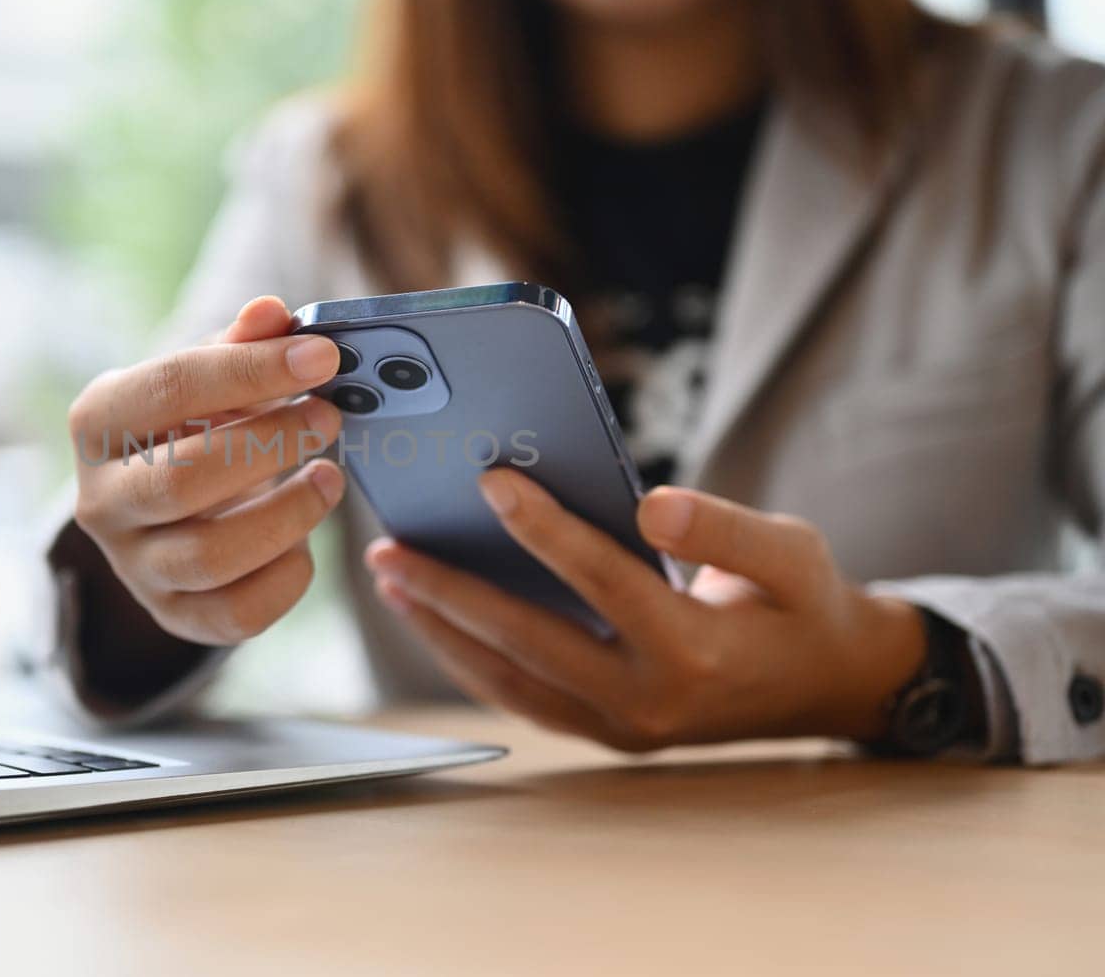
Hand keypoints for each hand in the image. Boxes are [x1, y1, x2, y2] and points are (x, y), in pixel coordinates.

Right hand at [68, 296, 345, 646]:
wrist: (159, 508)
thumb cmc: (189, 426)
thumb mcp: (205, 379)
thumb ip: (240, 346)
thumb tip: (271, 314)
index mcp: (98, 422)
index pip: (170, 389)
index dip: (252, 370)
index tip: (322, 357)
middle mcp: (100, 500)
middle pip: (183, 479)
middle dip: (271, 445)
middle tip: (329, 417)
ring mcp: (133, 566)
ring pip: (210, 556)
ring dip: (288, 514)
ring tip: (330, 479)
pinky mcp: (173, 615)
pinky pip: (236, 615)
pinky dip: (286, 577)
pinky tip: (306, 541)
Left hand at [365, 469, 926, 751]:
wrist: (828, 686)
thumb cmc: (803, 604)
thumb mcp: (792, 554)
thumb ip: (725, 530)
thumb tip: (653, 506)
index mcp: (696, 649)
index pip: (602, 581)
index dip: (545, 529)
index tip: (490, 480)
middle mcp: (649, 700)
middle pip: (529, 640)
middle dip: (451, 593)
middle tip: (388, 550)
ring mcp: (621, 727)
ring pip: (510, 680)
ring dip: (443, 632)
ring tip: (390, 582)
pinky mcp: (605, 734)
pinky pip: (522, 697)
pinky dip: (471, 659)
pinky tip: (434, 618)